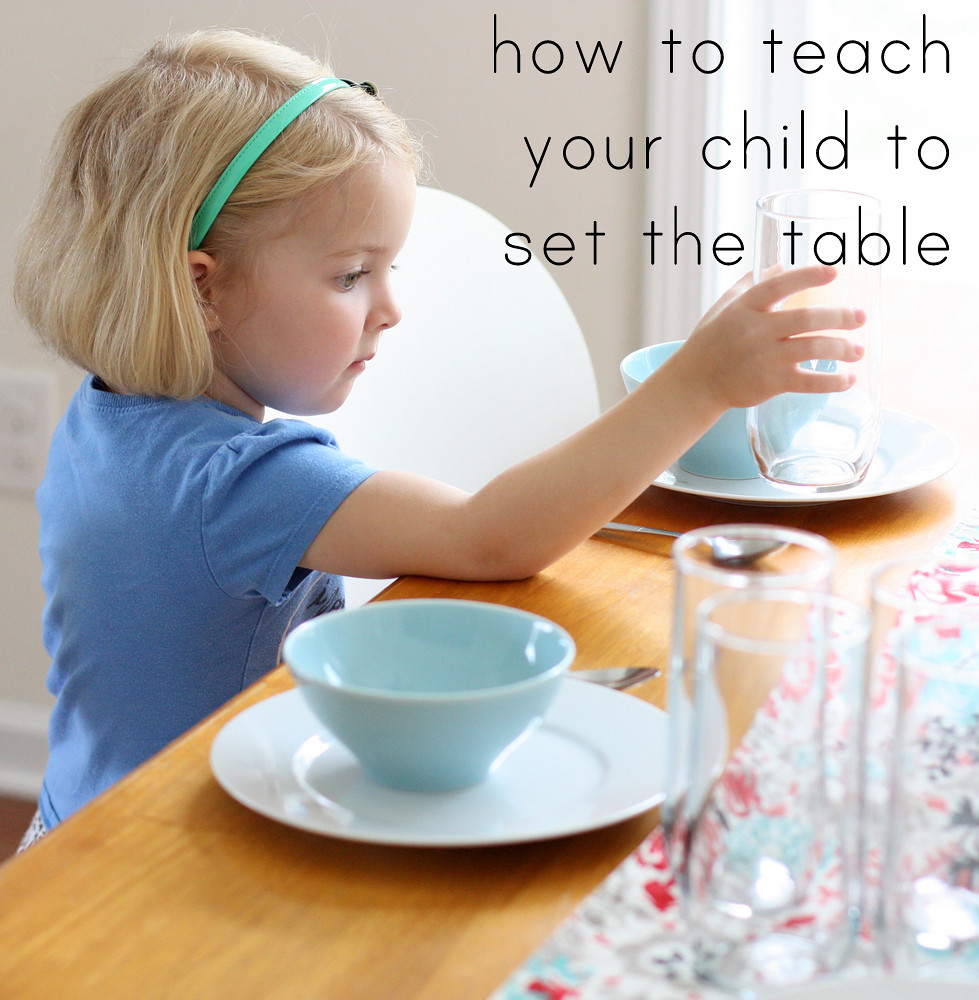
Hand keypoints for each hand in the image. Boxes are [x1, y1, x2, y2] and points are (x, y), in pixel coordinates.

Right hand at [675, 265, 865, 410]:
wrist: (695, 383)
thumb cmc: (710, 341)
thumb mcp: (724, 307)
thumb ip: (751, 284)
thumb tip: (779, 265)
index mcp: (746, 307)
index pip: (779, 286)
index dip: (808, 277)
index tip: (834, 272)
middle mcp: (756, 330)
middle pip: (806, 318)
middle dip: (839, 316)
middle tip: (860, 316)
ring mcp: (765, 358)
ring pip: (813, 348)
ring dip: (842, 348)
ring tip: (858, 350)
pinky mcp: (771, 383)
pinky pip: (809, 382)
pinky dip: (833, 382)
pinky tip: (850, 379)